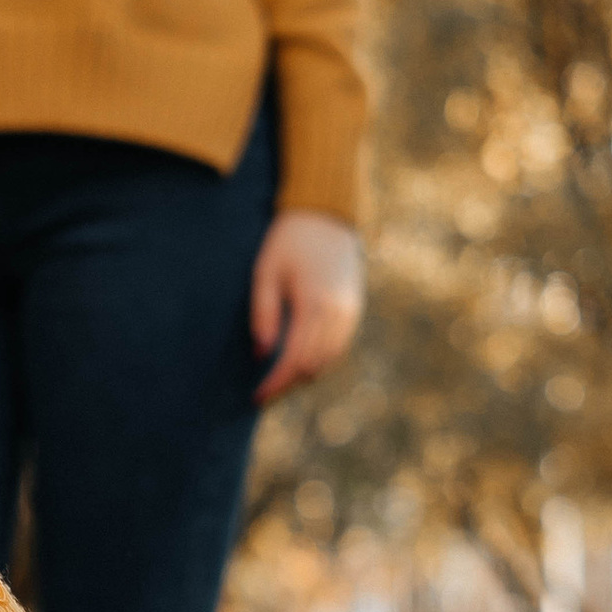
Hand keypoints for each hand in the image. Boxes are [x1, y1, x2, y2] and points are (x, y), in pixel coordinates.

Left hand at [251, 209, 363, 400]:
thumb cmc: (288, 242)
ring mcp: (351, 311)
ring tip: (279, 380)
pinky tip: (299, 361)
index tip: (257, 396)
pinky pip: (339, 346)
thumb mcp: (266, 273)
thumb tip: (262, 354)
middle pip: (314, 366)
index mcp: (314, 303)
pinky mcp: (354, 308)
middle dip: (289, 384)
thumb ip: (263, 314)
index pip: (296, 359)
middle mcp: (338, 312)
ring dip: (305, 375)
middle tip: (264, 393)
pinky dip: (319, 360)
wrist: (326, 216)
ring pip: (330, 360)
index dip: (276, 382)